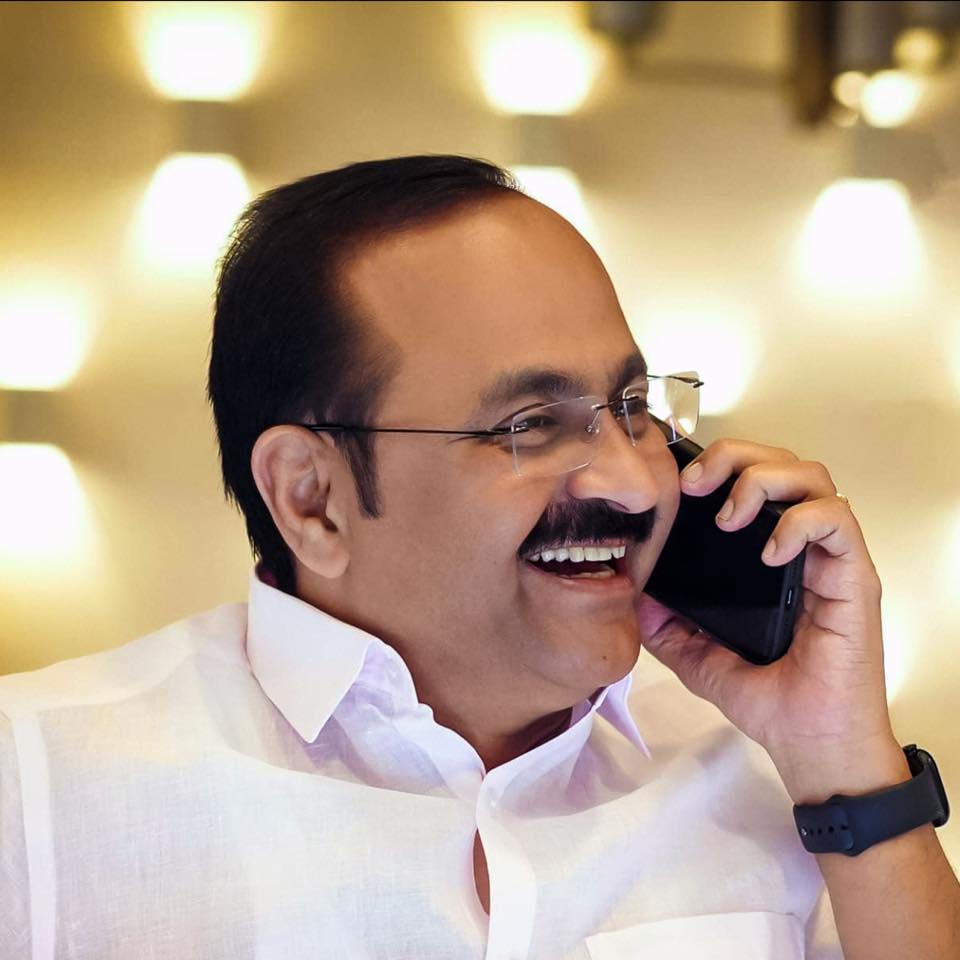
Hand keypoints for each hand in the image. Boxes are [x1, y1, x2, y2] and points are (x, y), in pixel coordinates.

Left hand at [634, 438, 903, 799]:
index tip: (680, 483)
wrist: (811, 745)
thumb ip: (667, 628)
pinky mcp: (853, 578)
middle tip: (697, 484)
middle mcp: (803, 548)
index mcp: (770, 557)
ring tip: (730, 516)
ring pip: (814, 477)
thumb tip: (636, 597)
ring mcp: (830, 560)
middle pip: (784, 463)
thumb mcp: (700, 659)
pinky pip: (837, 521)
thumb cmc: (771, 700)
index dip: (720, 465)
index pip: (755, 481)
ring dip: (765, 479)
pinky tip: (769, 549)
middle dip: (736, 456)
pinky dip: (799, 521)